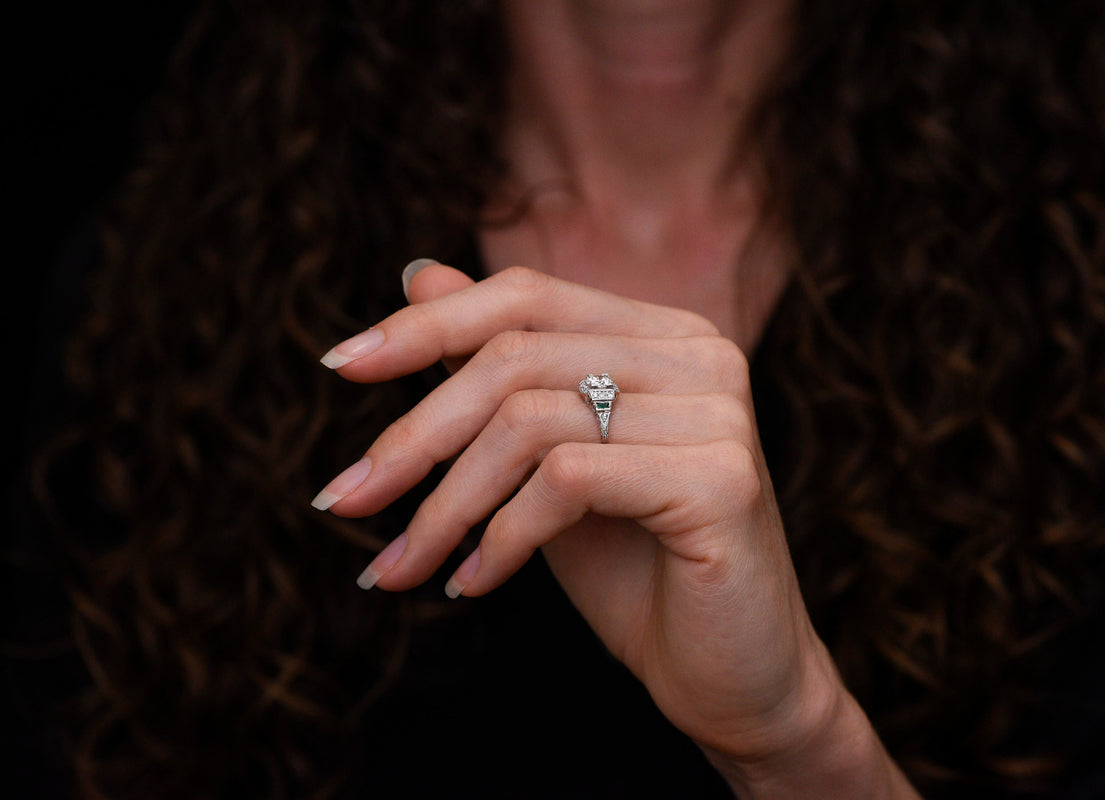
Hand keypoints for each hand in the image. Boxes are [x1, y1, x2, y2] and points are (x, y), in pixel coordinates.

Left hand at [315, 263, 917, 797]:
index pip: (527, 295)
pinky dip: (498, 538)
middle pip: (514, 357)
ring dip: (444, 506)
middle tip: (344, 500)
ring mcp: (716, 413)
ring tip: (401, 567)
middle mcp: (700, 356)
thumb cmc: (636, 570)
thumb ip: (496, 370)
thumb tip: (419, 275)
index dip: (428, 324)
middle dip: (413, 435)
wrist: (732, 677)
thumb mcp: (544, 462)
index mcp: (662, 336)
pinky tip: (473, 585)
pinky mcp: (720, 478)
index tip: (339, 366)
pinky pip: (565, 483)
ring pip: (528, 423)